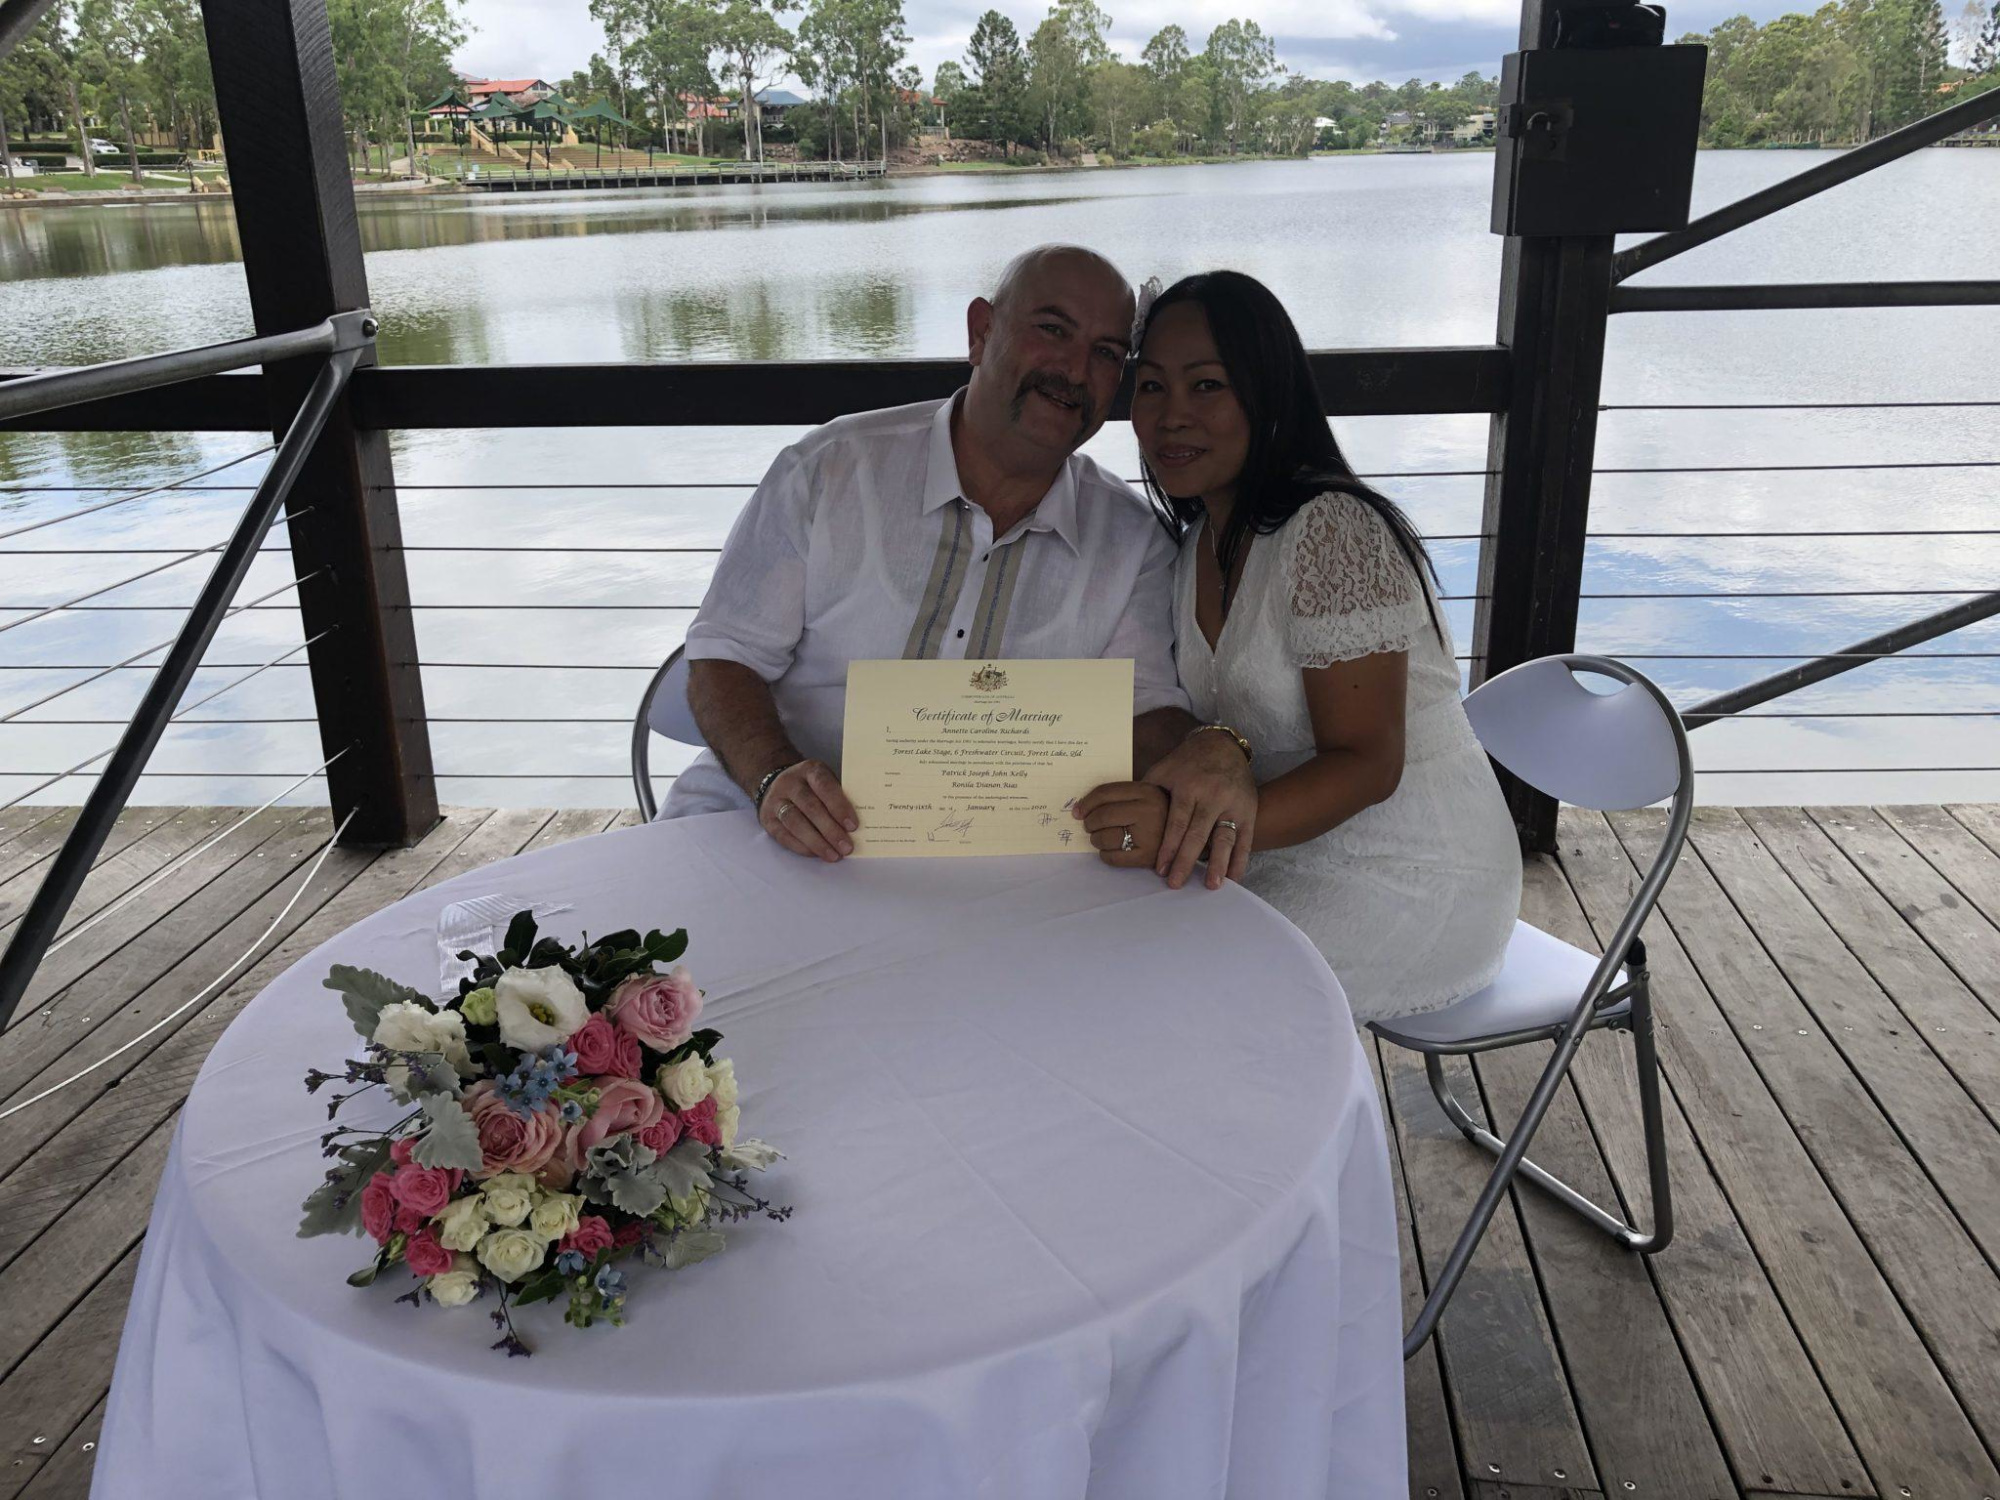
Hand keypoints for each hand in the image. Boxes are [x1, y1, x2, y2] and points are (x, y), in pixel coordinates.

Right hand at [758, 759, 857, 860]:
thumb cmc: (812, 787)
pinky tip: (816, 854)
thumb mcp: (826, 782)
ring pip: (795, 823)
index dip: (839, 806)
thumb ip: (839, 798)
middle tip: (846, 847)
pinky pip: (784, 835)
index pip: (825, 786)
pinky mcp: (767, 818)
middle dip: (830, 830)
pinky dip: (802, 847)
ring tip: (833, 855)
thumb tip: (855, 826)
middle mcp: (790, 783)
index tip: (853, 826)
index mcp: (810, 770)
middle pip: (810, 807)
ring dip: (816, 842)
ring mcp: (776, 800)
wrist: (777, 784)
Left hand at [1072, 782, 1168, 869]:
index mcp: (1146, 791)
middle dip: (1090, 823)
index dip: (1086, 802)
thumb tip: (1081, 807)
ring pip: (1105, 837)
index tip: (1077, 811)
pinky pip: (1113, 857)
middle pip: (1103, 815)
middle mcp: (1149, 810)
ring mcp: (1150, 834)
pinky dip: (1105, 855)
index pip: (1106, 793)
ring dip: (1096, 840)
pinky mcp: (1148, 856)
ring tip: (1101, 839)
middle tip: (1089, 827)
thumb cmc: (1162, 815)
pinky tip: (1110, 851)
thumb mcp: (1146, 797)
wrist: (1189, 838)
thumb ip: (1121, 798)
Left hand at [1143, 732, 1256, 889]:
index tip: (1159, 869)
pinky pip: (1246, 839)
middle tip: (1176, 884)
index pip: (1177, 822)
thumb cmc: (1187, 762)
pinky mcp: (1248, 811)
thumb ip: (1146, 793)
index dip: (1169, 847)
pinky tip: (1233, 878)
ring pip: (1225, 838)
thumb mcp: (1164, 770)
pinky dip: (1240, 860)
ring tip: (1211, 886)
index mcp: (1189, 787)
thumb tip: (1119, 814)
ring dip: (1218, 864)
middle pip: (1198, 834)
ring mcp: (1233, 805)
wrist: (1223, 746)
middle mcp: (1212, 796)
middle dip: (1187, 861)